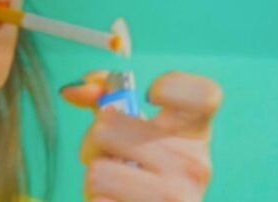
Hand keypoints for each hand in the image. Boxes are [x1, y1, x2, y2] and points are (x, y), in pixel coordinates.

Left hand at [62, 71, 221, 201]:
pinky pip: (98, 200)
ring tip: (113, 184)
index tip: (152, 95)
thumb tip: (73, 91)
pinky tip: (115, 201)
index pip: (204, 95)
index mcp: (194, 134)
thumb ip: (105, 98)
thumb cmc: (141, 171)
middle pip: (108, 127)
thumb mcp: (131, 129)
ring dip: (94, 178)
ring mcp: (178, 196)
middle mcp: (194, 164)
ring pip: (97, 171)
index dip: (173, 86)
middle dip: (94, 142)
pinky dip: (97, 201)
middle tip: (112, 155)